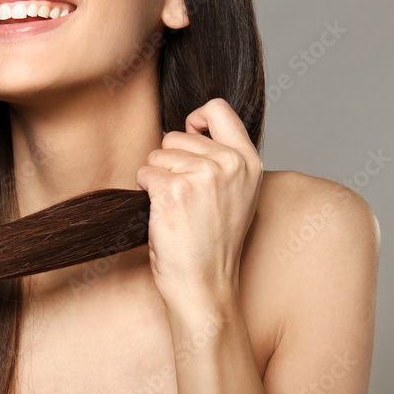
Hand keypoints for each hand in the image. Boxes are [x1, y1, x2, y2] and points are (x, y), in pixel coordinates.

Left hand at [135, 98, 263, 311]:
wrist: (204, 285)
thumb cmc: (213, 242)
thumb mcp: (237, 192)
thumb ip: (223, 157)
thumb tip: (193, 127)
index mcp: (249, 161)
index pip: (218, 108)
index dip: (195, 120)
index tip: (190, 140)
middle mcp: (230, 163)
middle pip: (176, 134)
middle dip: (170, 160)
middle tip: (185, 197)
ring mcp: (203, 175)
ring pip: (157, 154)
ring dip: (157, 178)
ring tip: (177, 208)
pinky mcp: (174, 190)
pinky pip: (144, 173)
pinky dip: (145, 191)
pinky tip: (163, 214)